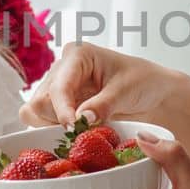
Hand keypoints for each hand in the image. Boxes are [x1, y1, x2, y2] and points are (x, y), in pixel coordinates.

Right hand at [21, 42, 168, 126]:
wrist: (153, 94)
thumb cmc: (143, 82)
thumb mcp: (126, 91)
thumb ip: (102, 105)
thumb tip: (80, 119)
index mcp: (76, 55)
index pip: (58, 86)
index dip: (62, 109)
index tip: (72, 128)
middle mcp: (61, 70)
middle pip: (40, 102)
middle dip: (57, 121)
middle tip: (82, 132)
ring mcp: (58, 89)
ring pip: (36, 114)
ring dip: (55, 128)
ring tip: (84, 131)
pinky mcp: (59, 107)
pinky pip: (43, 123)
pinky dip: (56, 132)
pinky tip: (78, 133)